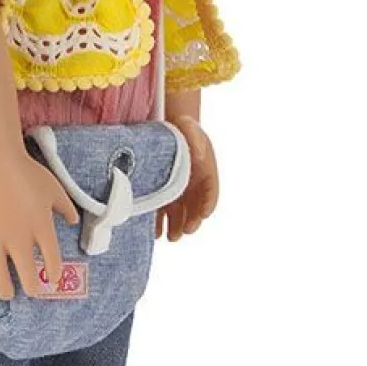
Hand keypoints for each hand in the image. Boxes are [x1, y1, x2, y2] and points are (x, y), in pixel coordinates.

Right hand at [0, 151, 79, 298]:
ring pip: (2, 282)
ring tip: (8, 293)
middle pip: (29, 278)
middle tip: (31, 291)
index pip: (52, 262)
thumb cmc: (21, 170)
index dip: (53, 274)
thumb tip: (73, 221)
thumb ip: (65, 206)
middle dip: (32, 288)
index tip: (52, 280)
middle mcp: (18, 242)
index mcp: (41, 229)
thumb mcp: (52, 186)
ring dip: (7, 291)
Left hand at [155, 114, 218, 240]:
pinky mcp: (164, 192)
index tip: (203, 214)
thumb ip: (195, 140)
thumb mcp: (190, 128)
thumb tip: (198, 156)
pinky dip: (160, 222)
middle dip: (190, 222)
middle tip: (183, 232)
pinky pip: (164, 210)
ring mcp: (180, 190)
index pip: (211, 191)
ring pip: (180, 213)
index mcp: (206, 171)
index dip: (208, 204)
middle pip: (195, 208)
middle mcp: (195, 185)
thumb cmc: (183, 128)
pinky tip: (155, 231)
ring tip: (170, 237)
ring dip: (176, 226)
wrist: (169, 129)